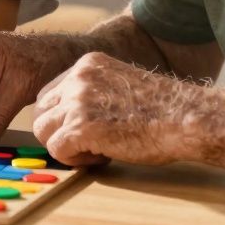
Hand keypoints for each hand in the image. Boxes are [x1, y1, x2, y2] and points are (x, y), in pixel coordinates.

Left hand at [33, 52, 195, 166]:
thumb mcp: (120, 84)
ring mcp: (77, 101)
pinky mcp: (81, 127)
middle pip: (40, 111)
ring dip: (65, 146)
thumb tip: (68, 117)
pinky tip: (101, 157)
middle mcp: (78, 77)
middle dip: (57, 132)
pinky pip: (56, 150)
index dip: (61, 118)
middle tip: (87, 143)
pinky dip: (74, 160)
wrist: (184, 118)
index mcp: (87, 64)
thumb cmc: (162, 109)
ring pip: (43, 131)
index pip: (49, 93)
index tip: (85, 129)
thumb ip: (93, 92)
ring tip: (96, 150)